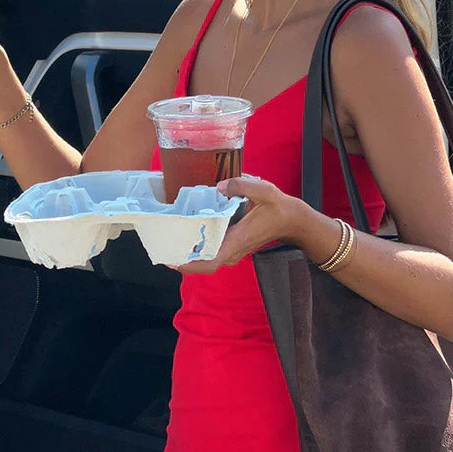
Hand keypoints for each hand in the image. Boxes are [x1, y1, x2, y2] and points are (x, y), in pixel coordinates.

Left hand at [173, 176, 308, 274]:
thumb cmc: (278, 207)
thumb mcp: (265, 191)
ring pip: (206, 258)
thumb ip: (242, 186)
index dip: (190, 265)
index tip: (172, 261)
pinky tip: (186, 233)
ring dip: (188, 253)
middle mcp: (232, 250)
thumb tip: (220, 187)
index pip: (211, 262)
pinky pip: (211, 252)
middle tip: (161, 246)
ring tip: (168, 239)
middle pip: (203, 263)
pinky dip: (197, 247)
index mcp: (237, 241)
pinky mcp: (232, 246)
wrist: (292, 220)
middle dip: (181, 258)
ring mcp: (232, 251)